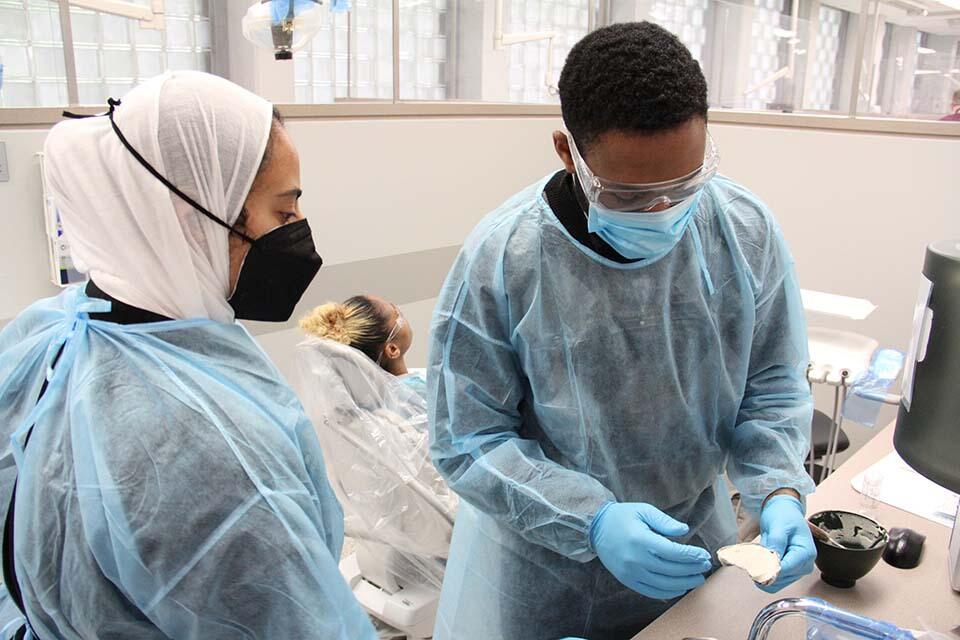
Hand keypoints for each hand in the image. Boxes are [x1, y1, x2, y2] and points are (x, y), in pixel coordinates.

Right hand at [589, 502, 712, 599]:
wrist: (596, 528)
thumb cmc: (623, 516)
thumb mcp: (644, 511)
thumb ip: (665, 522)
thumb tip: (685, 531)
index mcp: (641, 540)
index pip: (673, 552)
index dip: (691, 555)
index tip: (704, 555)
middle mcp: (636, 559)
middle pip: (671, 570)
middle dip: (692, 569)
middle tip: (705, 566)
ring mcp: (631, 572)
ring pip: (664, 584)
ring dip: (684, 583)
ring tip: (698, 579)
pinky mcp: (627, 580)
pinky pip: (651, 591)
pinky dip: (668, 592)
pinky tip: (680, 587)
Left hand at [758, 494, 815, 592]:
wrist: (783, 511)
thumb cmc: (784, 515)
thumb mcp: (778, 525)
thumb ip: (776, 544)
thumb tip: (771, 563)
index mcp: (806, 553)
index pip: (786, 569)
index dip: (768, 569)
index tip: (754, 564)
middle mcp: (804, 565)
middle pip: (780, 579)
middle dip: (765, 569)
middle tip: (756, 554)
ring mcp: (797, 570)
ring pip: (775, 583)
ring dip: (763, 570)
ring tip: (761, 553)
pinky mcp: (789, 572)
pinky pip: (773, 580)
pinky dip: (764, 571)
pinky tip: (762, 559)